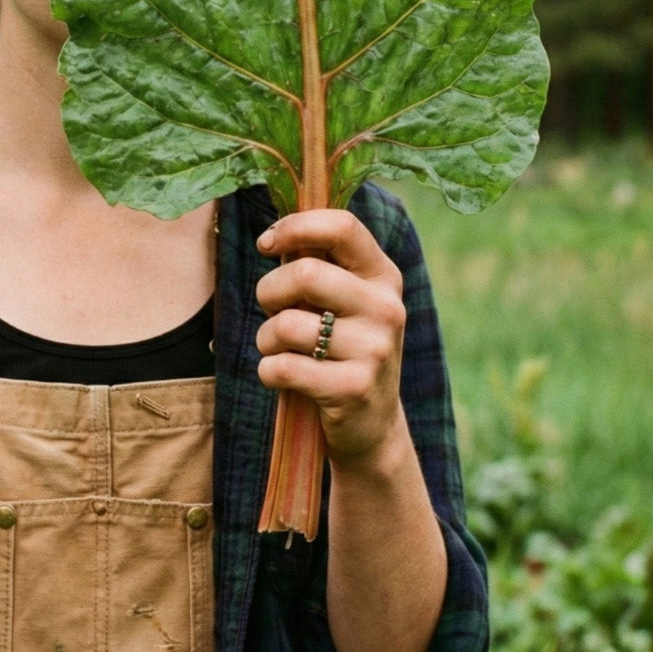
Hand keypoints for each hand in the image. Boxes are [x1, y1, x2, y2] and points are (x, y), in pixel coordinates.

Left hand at [253, 209, 407, 473]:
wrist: (371, 424)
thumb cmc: (340, 348)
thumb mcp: (344, 301)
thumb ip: (318, 264)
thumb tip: (275, 234)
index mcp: (383, 276)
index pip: (343, 227)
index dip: (295, 227)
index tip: (266, 243)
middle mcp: (386, 308)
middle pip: (305, 274)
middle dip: (269, 291)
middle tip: (272, 309)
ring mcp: (374, 350)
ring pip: (286, 325)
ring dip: (266, 339)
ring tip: (278, 349)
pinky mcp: (354, 389)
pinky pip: (282, 367)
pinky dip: (268, 371)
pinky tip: (281, 376)